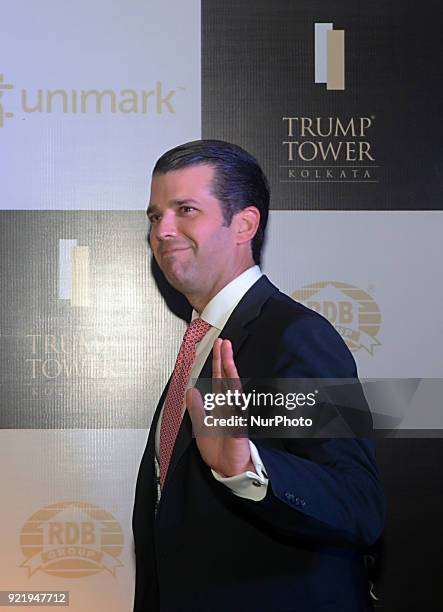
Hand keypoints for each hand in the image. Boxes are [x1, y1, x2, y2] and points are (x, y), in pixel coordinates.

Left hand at [186, 338, 253, 476]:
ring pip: (233, 389)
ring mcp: (235, 415)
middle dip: (225, 360)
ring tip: (228, 357)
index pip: (220, 379)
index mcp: (221, 405)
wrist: (229, 469)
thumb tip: (192, 391)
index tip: (219, 347)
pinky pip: (236, 411)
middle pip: (227, 378)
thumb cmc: (220, 451)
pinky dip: (234, 399)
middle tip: (224, 343)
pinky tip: (232, 387)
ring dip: (230, 372)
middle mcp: (229, 407)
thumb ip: (197, 408)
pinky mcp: (238, 427)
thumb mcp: (202, 426)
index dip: (218, 363)